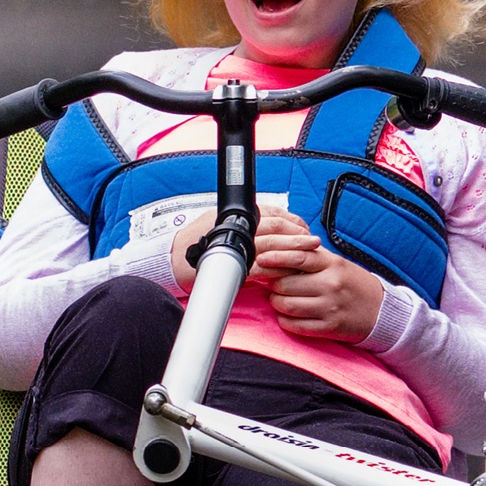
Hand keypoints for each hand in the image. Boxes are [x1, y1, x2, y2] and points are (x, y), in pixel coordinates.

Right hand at [167, 207, 303, 289]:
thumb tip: (272, 228)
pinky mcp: (232, 261)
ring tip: (308, 254)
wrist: (170, 259)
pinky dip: (275, 267)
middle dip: (299, 234)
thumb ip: (245, 224)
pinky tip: (285, 271)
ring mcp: (236, 241)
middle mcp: (239, 224)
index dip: (294, 223)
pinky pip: (260, 263)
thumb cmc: (195, 244)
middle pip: (277, 224)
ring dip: (293, 247)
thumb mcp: (221, 223)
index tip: (306, 231)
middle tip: (314, 243)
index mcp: (239, 214)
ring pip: (272, 240)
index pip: (275, 213)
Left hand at [253, 213, 386, 340]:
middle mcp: (331, 284)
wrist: (379, 310)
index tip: (261, 258)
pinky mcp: (329, 327)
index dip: (275, 257)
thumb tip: (276, 252)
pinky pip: (295, 325)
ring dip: (277, 303)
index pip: (298, 256)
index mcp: (332, 264)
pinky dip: (285, 320)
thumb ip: (310, 257)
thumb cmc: (351, 284)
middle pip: (285, 283)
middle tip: (274, 285)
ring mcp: (330, 307)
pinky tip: (288, 315)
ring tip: (280, 300)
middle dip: (273, 285)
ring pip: (287, 305)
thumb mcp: (336, 263)